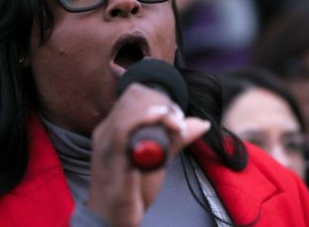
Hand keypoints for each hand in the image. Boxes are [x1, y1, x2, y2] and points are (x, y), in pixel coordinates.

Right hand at [86, 83, 209, 226]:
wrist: (113, 220)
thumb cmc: (132, 188)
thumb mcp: (157, 158)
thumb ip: (175, 139)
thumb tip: (201, 123)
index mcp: (114, 128)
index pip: (133, 93)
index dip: (157, 97)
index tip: (176, 115)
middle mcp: (106, 132)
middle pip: (132, 97)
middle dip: (161, 102)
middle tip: (178, 121)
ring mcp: (107, 145)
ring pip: (128, 110)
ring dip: (158, 111)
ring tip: (175, 123)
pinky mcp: (112, 160)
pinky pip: (123, 131)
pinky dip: (143, 120)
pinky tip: (162, 119)